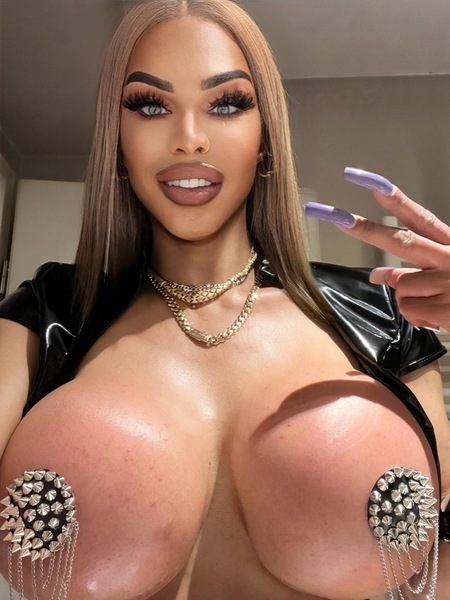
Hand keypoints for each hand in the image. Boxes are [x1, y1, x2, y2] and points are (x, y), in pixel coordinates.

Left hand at [305, 168, 449, 330]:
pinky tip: (440, 315)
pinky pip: (409, 311)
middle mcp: (449, 257)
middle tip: (334, 216)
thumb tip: (377, 275)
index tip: (366, 181)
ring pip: (400, 287)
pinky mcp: (446, 308)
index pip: (418, 216)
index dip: (392, 199)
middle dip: (364, 229)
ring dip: (410, 297)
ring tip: (436, 300)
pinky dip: (418, 316)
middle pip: (399, 241)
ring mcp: (448, 282)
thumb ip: (415, 268)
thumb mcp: (449, 268)